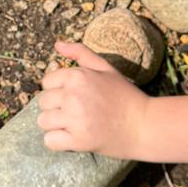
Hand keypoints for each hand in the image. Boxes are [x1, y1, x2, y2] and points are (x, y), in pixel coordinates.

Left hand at [37, 40, 149, 158]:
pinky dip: (58, 141)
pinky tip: (73, 137)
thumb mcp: (105, 68)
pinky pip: (49, 141)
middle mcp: (73, 96)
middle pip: (43, 102)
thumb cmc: (125, 96)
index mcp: (78, 76)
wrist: (145, 126)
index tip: (75, 97)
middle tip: (77, 112)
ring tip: (74, 125)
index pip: (47, 82)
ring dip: (55, 125)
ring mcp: (75, 119)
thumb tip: (57, 45)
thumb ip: (80, 53)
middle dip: (56, 107)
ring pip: (43, 121)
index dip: (59, 90)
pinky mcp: (78, 141)